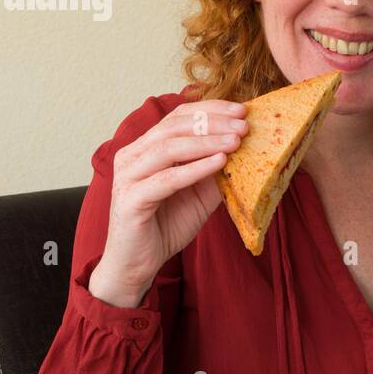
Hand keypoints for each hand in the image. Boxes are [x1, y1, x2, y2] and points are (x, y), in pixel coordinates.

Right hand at [90, 99, 246, 306]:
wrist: (138, 264)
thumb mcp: (199, 193)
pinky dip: (195, 168)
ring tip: (236, 140)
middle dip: (212, 122)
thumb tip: (244, 147)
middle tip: (243, 125)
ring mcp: (128, 176)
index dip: (210, 109)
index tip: (241, 109)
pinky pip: (167, 179)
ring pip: (169, 148)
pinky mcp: (131, 200)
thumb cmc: (166, 225)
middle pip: (174, 127)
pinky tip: (220, 163)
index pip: (178, 117)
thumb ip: (214, 170)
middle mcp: (132, 156)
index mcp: (145, 148)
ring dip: (207, 142)